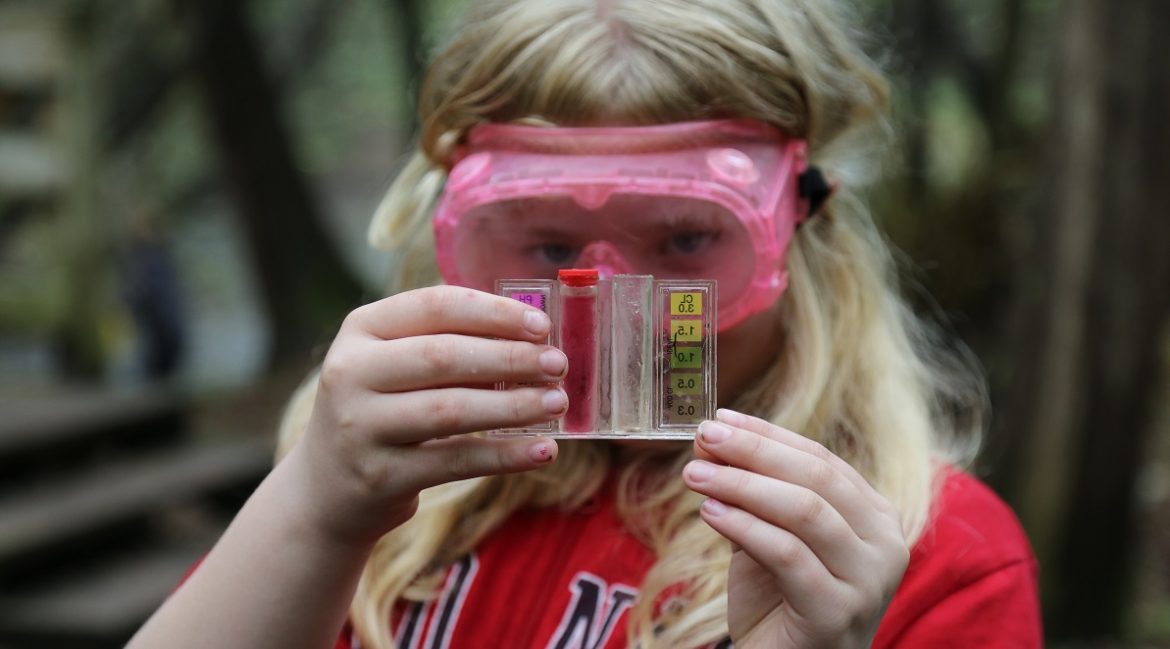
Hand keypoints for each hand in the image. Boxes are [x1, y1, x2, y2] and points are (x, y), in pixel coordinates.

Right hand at [286, 285, 568, 547]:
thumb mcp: (394, 364)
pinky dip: (505, 456)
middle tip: (559, 364)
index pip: (435, 306)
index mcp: (361, 329)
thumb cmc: (382, 409)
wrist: (325, 488)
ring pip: (450, 410)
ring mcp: (361, 427)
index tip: (543, 325)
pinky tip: (542, 450)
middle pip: (444, 356)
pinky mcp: (380, 476)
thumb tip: (535, 337)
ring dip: (513, 405)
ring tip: (556, 403)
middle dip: (510, 358)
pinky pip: (455, 462)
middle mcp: (350, 372)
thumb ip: (449, 342)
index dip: (494, 313)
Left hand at [684, 409, 908, 648]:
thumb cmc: (778, 604)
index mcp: (875, 518)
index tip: (720, 419)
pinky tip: (710, 513)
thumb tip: (711, 437)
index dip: (768, 435)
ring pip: (805, 511)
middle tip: (705, 436)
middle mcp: (885, 546)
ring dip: (742, 485)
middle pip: (817, 478)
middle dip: (754, 451)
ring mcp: (868, 582)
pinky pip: (788, 555)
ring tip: (695, 474)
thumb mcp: (764, 537)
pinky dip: (745, 527)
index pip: (821, 460)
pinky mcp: (838, 614)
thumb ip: (747, 492)